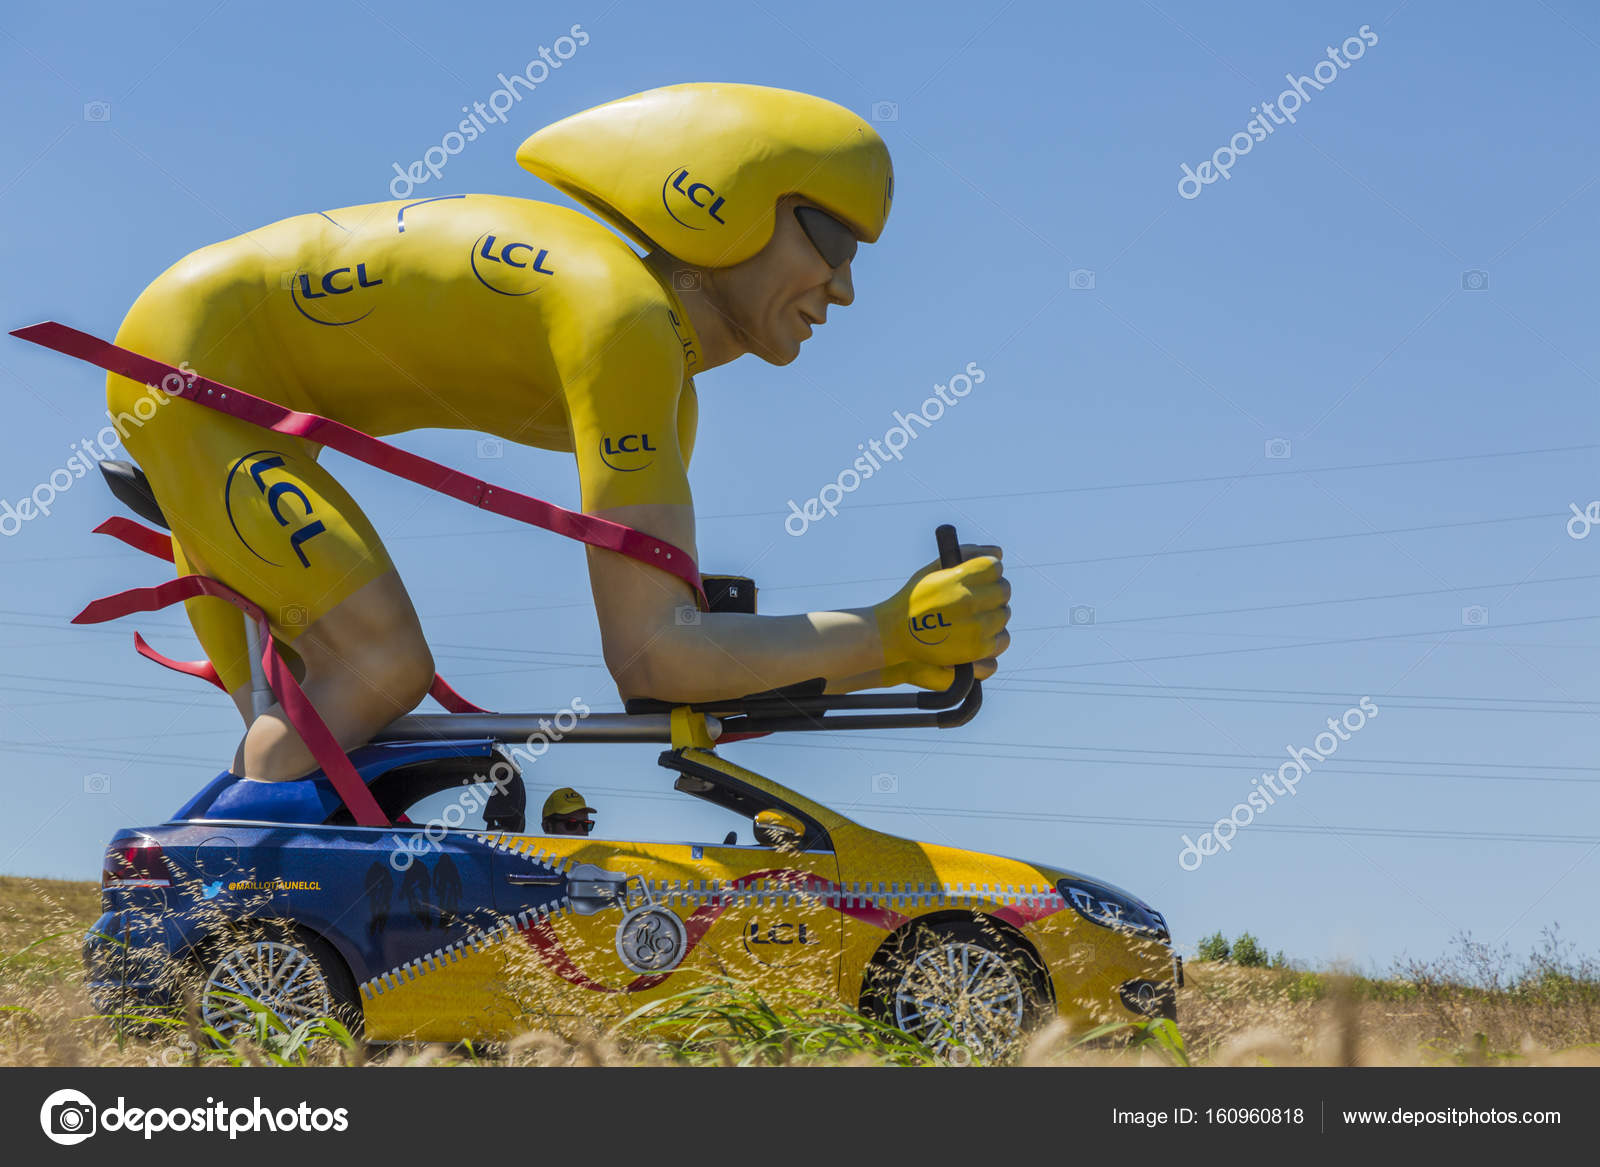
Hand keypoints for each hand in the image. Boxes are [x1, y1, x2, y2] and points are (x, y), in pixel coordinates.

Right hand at [875, 543, 1010, 671]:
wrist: (896, 633)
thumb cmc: (916, 598)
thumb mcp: (934, 569)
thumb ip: (967, 554)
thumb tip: (999, 553)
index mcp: (959, 578)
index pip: (994, 567)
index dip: (989, 570)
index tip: (981, 577)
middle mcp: (969, 601)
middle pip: (1003, 590)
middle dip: (994, 591)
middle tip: (979, 598)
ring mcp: (975, 627)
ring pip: (1004, 614)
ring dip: (994, 614)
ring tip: (976, 617)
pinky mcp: (977, 649)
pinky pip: (1002, 638)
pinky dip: (994, 636)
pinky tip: (980, 633)